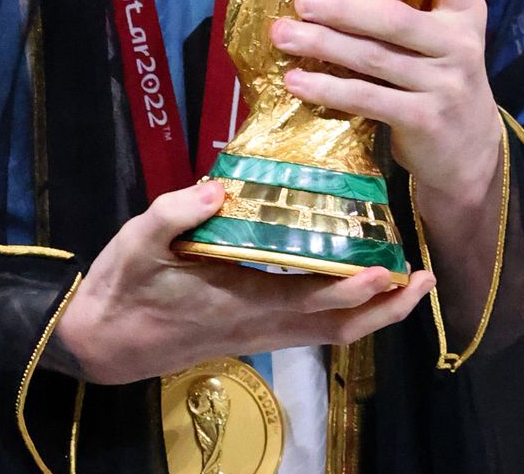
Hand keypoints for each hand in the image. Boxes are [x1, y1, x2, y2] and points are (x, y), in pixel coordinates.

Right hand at [54, 179, 433, 384]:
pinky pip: (309, 327)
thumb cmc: (122, 288)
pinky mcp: (249, 331)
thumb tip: (217, 183)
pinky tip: (348, 283)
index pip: (311, 302)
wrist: (100, 340)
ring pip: (328, 331)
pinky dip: (340, 310)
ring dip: (370, 312)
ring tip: (402, 279)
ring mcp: (256, 333)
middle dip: (385, 308)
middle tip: (423, 279)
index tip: (391, 270)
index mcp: (240, 303)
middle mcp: (259, 325)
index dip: (355, 291)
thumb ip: (177, 211)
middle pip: (337, 328)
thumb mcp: (138, 240)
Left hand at [272, 0, 502, 204]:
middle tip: (300, 0)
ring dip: (322, 45)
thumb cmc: (440, 78)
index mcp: (465, 9)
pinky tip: (295, 81)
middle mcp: (461, 44)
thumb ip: (410, 10)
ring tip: (281, 35)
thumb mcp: (442, 37)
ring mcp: (446, 85)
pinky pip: (367, 99)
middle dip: (341, 7)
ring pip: (373, 58)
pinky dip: (327, 89)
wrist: (471, 152)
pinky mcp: (425, 121)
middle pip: (394, 18)